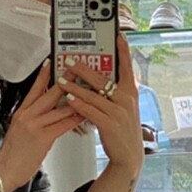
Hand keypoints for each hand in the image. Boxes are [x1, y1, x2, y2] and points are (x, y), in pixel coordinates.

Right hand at [0, 61, 80, 191]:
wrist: (4, 171)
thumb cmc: (11, 156)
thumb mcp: (16, 131)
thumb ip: (30, 121)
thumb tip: (42, 116)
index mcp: (20, 113)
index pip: (34, 89)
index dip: (43, 75)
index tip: (51, 64)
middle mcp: (28, 116)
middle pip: (49, 93)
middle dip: (65, 81)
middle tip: (76, 71)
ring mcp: (35, 126)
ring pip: (59, 108)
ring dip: (75, 100)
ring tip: (86, 92)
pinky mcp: (43, 138)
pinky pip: (63, 125)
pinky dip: (74, 119)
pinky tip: (84, 114)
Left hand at [56, 35, 142, 177]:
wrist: (129, 156)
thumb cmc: (123, 131)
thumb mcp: (126, 108)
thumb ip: (118, 92)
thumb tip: (105, 78)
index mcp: (130, 92)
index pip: (127, 66)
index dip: (122, 50)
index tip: (117, 35)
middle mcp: (125, 99)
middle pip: (102, 78)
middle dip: (83, 68)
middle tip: (69, 60)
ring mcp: (117, 111)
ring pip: (92, 94)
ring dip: (74, 86)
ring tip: (61, 79)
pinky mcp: (109, 123)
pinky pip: (90, 110)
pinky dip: (78, 104)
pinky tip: (68, 98)